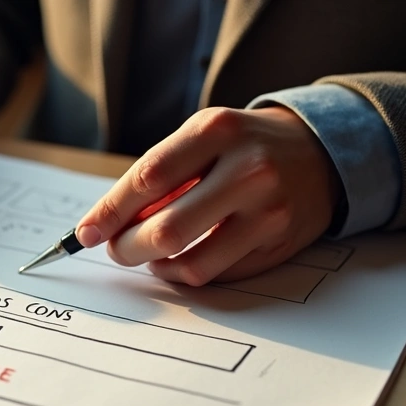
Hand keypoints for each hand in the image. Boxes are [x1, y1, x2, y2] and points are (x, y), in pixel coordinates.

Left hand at [75, 107, 340, 284]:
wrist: (321, 153)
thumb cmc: (241, 146)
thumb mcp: (201, 138)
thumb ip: (157, 175)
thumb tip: (105, 224)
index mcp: (216, 132)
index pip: (147, 178)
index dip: (109, 212)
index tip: (84, 233)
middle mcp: (247, 169)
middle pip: (166, 228)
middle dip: (127, 248)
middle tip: (116, 250)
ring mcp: (268, 210)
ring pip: (190, 262)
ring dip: (155, 266)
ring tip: (148, 255)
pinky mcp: (278, 243)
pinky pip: (216, 274)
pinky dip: (185, 273)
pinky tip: (179, 260)